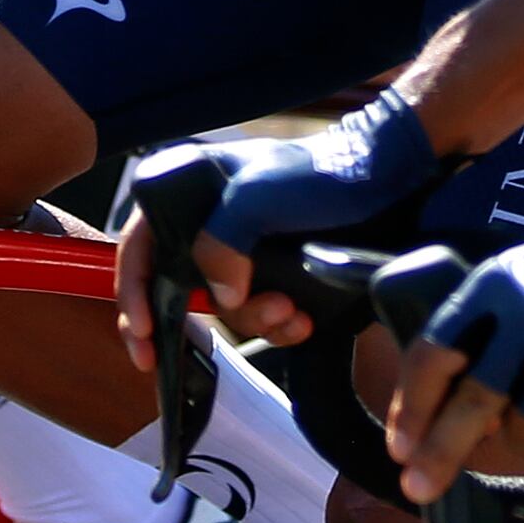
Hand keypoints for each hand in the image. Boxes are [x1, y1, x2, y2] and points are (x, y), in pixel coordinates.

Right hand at [113, 88, 441, 361]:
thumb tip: (218, 296)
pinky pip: (263, 314)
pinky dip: (279, 326)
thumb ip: (220, 242)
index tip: (143, 334)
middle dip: (201, 316)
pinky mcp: (278, 274)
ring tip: (290, 313)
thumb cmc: (321, 175)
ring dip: (255, 321)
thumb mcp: (257, 197)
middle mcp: (212, 221)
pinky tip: (303, 321)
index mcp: (192, 188)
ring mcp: (246, 250)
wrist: (389, 180)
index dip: (133, 290)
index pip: (141, 242)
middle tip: (197, 347)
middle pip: (181, 285)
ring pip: (226, 307)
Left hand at [387, 186, 523, 501]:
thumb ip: (475, 336)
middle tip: (419, 489)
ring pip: (522, 423)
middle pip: (471, 398)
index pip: (434, 353)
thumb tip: (436, 418)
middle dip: (439, 452)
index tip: (400, 448)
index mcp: (490, 287)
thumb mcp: (509, 282)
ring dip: (515, 445)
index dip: (410, 407)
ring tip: (523, 441)